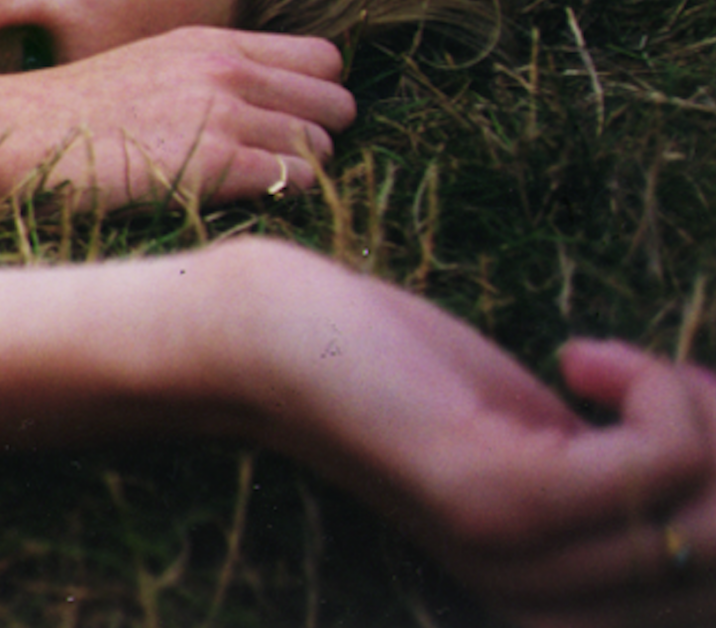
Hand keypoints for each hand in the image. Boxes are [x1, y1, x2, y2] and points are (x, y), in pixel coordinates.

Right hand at [0, 27, 354, 207]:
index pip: (323, 60)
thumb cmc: (71, 116)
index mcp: (212, 43)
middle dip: (317, 136)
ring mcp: (222, 113)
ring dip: (298, 172)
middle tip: (272, 164)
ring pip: (322, 146)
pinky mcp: (215, 162)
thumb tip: (261, 108)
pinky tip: (237, 202)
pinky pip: (297, 179)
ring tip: (249, 188)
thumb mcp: (148, 70)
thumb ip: (208, 77)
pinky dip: (280, 196)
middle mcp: (227, 69)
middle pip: (336, 103)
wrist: (14, 134)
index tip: (284, 125)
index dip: (314, 97)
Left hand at [222, 239, 715, 626]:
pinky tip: (580, 357)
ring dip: (702, 411)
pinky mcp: (497, 498)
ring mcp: (520, 560)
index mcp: (565, 610)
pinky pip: (661, 459)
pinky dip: (654, 391)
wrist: (268, 340)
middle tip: (668, 384)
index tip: (691, 410)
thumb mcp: (548, 444)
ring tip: (619, 370)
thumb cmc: (413, 375)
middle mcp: (547, 611)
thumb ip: (632, 482)